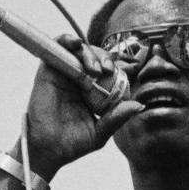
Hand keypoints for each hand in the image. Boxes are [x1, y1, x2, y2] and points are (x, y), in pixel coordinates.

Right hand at [14, 40, 141, 180]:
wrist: (49, 149)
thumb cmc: (73, 143)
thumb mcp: (101, 131)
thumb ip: (117, 117)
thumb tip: (139, 105)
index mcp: (93, 91)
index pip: (109, 70)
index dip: (119, 65)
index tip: (128, 70)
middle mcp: (79, 79)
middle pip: (96, 57)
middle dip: (105, 59)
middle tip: (108, 71)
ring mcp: (64, 73)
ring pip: (80, 50)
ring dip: (90, 54)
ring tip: (95, 69)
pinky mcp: (49, 69)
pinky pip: (58, 45)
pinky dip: (67, 39)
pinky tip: (76, 44)